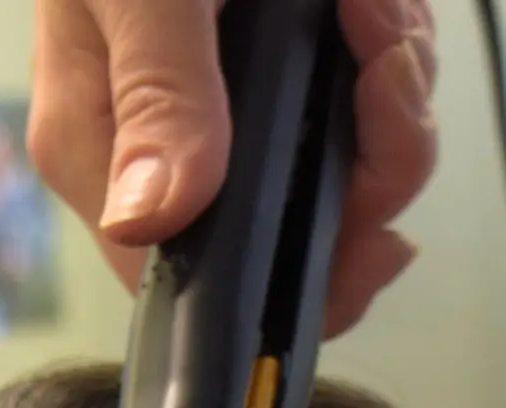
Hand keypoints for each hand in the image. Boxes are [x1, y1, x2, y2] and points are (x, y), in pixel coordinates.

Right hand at [29, 0, 438, 333]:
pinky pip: (368, 99)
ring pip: (353, 163)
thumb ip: (157, 93)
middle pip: (302, 230)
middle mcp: (173, 150)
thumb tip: (152, 217)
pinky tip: (373, 2)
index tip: (371, 220)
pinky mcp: (288, 66)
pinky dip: (390, 49)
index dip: (302, 274)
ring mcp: (237, 110)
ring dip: (394, 87)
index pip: (204, 280)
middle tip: (387, 63)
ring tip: (375, 7)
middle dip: (375, 158)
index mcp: (111, 153)